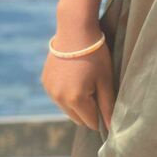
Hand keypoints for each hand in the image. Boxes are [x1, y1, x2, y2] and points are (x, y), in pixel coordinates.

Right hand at [40, 0, 114, 130]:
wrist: (75, 29)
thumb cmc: (95, 54)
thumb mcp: (105, 79)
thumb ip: (107, 105)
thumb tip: (111, 127)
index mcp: (75, 99)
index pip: (90, 122)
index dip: (100, 115)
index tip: (105, 100)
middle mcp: (59, 98)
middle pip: (77, 118)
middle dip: (88, 110)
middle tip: (96, 88)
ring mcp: (50, 90)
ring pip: (66, 108)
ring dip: (76, 102)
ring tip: (85, 79)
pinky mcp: (45, 81)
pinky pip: (57, 95)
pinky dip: (66, 92)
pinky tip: (74, 75)